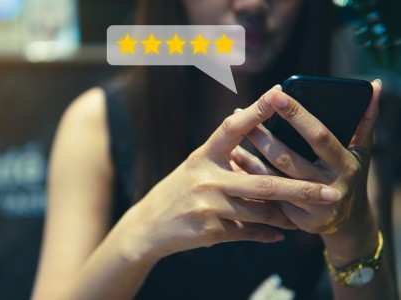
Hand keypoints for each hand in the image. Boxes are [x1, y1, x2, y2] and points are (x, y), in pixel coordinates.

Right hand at [114, 86, 340, 262]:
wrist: (148, 225)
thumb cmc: (177, 191)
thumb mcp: (196, 168)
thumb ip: (226, 159)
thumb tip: (261, 151)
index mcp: (204, 156)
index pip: (232, 128)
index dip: (256, 111)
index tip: (279, 92)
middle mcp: (207, 178)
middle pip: (262, 183)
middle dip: (301, 190)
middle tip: (331, 192)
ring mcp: (208, 206)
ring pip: (260, 212)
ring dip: (286, 216)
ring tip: (306, 218)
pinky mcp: (210, 230)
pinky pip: (247, 232)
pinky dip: (266, 234)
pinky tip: (279, 235)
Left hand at [231, 81, 381, 261]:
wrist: (348, 222)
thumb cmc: (350, 177)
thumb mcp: (361, 151)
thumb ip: (364, 120)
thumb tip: (375, 86)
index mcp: (344, 164)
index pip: (318, 136)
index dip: (297, 115)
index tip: (275, 94)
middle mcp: (328, 186)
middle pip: (287, 158)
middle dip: (262, 135)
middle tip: (240, 113)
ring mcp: (309, 206)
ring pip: (272, 178)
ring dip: (249, 155)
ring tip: (232, 134)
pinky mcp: (294, 219)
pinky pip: (266, 195)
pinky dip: (250, 174)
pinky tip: (234, 157)